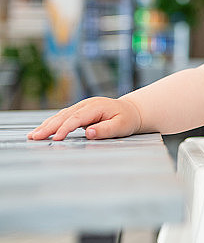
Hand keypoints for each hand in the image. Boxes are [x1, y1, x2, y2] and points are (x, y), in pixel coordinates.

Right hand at [27, 97, 141, 140]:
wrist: (132, 111)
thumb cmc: (127, 119)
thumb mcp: (121, 126)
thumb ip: (105, 130)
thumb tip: (89, 133)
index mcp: (96, 106)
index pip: (76, 118)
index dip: (65, 128)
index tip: (56, 138)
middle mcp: (86, 104)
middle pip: (64, 115)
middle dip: (48, 126)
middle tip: (34, 137)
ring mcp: (82, 106)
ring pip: (61, 115)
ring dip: (46, 125)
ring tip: (33, 135)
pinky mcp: (80, 111)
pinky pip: (63, 116)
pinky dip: (52, 123)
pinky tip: (42, 130)